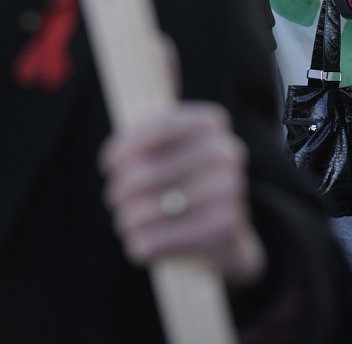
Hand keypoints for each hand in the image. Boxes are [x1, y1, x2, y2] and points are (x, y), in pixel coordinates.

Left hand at [99, 102, 265, 286]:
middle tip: (116, 197)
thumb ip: (142, 134)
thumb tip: (118, 148)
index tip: (109, 164)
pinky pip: (153, 242)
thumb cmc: (183, 177)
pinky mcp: (223, 228)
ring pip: (142, 212)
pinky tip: (145, 240)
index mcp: (212, 121)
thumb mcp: (169, 145)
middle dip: (119, 190)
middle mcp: (226, 151)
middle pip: (141, 175)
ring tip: (131, 219)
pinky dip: (139, 243)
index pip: (154, 130)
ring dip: (127, 219)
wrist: (225, 227)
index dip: (122, 150)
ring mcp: (229, 190)